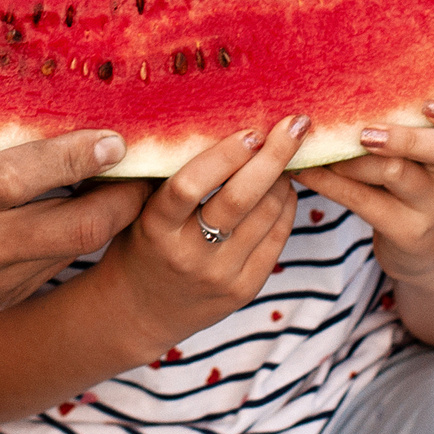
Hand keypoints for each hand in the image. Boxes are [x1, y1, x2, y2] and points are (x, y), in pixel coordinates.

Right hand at [0, 126, 150, 317]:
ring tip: (138, 175)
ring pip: (71, 252)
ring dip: (110, 216)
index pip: (11, 180)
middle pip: (67, 230)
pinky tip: (94, 202)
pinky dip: (77, 236)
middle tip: (153, 158)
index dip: (69, 158)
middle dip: (121, 196)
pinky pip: (52, 268)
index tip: (113, 136)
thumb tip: (10, 50)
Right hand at [94, 115, 307, 355]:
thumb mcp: (138, 211)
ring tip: (287, 154)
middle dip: (273, 156)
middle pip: (239, 199)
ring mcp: (219, 276)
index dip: (223, 156)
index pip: (189, 186)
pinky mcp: (244, 290)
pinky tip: (286, 188)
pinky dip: (286, 207)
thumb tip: (216, 120)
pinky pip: (276, 240)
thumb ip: (169, 176)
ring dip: (283, 178)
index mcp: (155, 229)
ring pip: (266, 216)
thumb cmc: (141, 245)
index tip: (250, 130)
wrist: (139, 313)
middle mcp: (188, 255)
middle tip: (294, 124)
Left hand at [299, 98, 433, 285]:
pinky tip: (304, 169)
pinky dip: (329, 182)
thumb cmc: (416, 177)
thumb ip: (409, 114)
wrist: (426, 247)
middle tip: (368, 132)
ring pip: (397, 173)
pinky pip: (364, 202)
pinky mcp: (406, 231)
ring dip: (355, 158)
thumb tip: (352, 65)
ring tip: (324, 144)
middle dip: (411, 137)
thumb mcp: (425, 149)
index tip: (431, 104)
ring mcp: (433, 205)